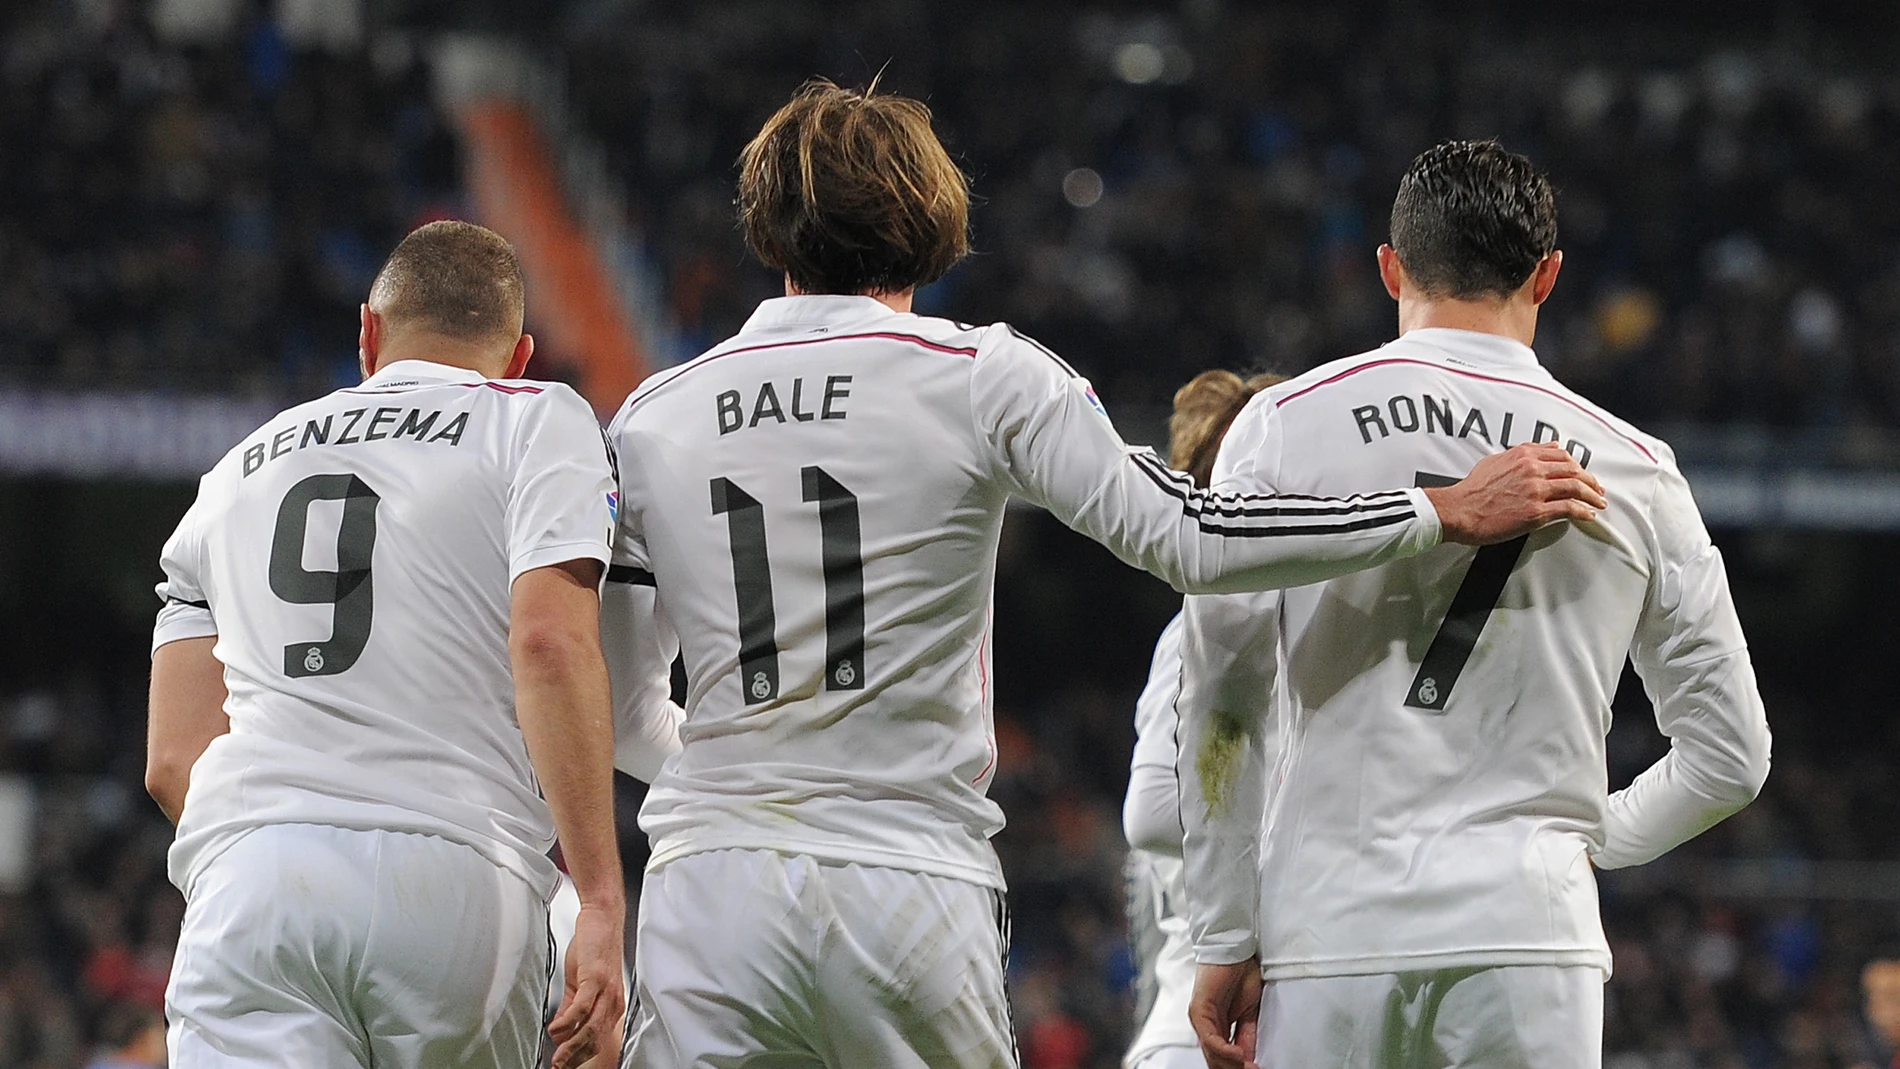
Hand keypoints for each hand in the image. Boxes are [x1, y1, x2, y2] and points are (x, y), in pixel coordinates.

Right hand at [548, 902, 626, 1068]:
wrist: (601, 919)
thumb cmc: (594, 948)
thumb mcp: (581, 983)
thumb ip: (570, 1007)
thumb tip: (560, 1030)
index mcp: (611, 1004)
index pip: (597, 1040)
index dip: (580, 1056)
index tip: (563, 1064)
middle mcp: (613, 1001)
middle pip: (594, 1040)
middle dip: (574, 1057)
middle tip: (556, 1066)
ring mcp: (606, 990)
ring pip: (590, 1029)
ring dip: (570, 1046)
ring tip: (556, 1056)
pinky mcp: (596, 979)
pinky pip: (582, 1008)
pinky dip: (567, 1022)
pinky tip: (555, 1029)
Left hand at [1189, 958, 1262, 1068]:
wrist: (1234, 948)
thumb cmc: (1240, 974)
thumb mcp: (1248, 1012)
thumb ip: (1246, 1034)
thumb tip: (1248, 1057)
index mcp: (1216, 1026)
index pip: (1222, 1057)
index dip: (1238, 1066)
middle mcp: (1205, 1025)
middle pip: (1216, 1059)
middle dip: (1235, 1068)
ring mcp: (1200, 1018)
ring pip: (1211, 1053)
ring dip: (1231, 1064)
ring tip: (1249, 1067)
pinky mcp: (1198, 1009)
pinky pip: (1209, 1037)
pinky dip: (1224, 1049)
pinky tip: (1238, 1054)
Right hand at [1424, 443, 1606, 545]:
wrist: (1459, 510)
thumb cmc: (1472, 490)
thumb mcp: (1496, 460)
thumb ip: (1523, 453)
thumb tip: (1545, 448)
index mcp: (1524, 455)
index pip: (1562, 456)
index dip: (1578, 465)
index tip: (1582, 473)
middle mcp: (1533, 469)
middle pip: (1574, 470)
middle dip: (1591, 480)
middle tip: (1597, 489)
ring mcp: (1536, 490)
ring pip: (1576, 488)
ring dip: (1592, 496)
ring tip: (1598, 502)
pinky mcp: (1536, 511)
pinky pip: (1568, 509)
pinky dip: (1583, 511)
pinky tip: (1587, 515)